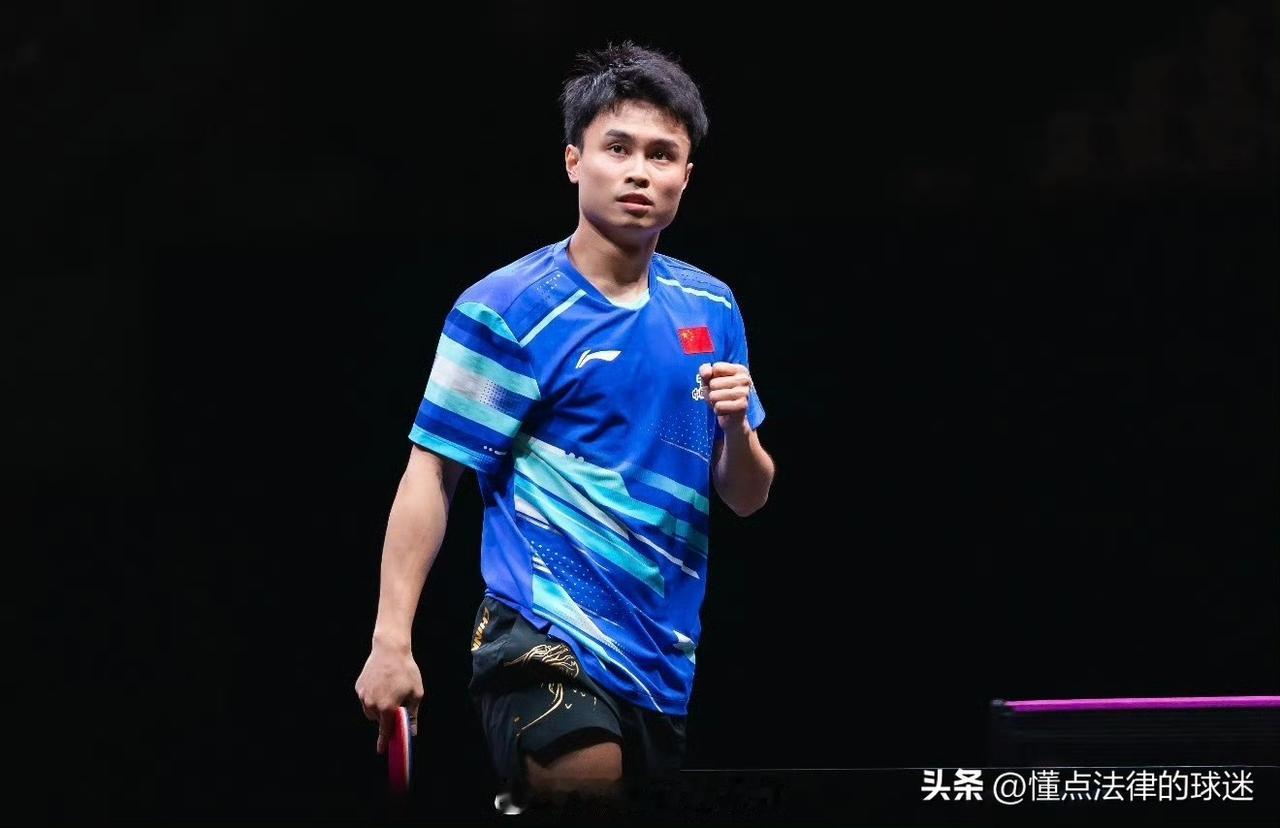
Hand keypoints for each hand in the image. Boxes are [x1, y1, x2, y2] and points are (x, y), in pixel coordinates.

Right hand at [354, 639, 423, 753]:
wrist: (390, 649)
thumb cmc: (406, 670)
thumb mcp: (416, 693)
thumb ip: (412, 715)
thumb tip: (411, 732)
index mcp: (387, 707)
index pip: (384, 730)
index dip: (383, 741)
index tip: (381, 751)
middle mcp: (372, 704)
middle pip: (378, 719)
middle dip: (386, 715)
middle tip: (396, 701)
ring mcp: (363, 696)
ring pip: (370, 710)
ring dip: (378, 706)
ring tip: (389, 688)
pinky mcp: (359, 687)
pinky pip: (365, 698)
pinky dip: (372, 695)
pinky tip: (381, 682)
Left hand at [698, 362, 752, 432]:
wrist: (731, 418)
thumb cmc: (720, 394)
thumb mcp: (709, 380)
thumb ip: (705, 370)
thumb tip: (707, 373)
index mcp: (739, 369)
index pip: (716, 368)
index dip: (711, 377)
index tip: (718, 383)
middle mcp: (745, 379)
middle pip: (713, 383)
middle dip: (711, 392)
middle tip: (720, 396)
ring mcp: (745, 392)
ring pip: (714, 395)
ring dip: (714, 402)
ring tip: (722, 403)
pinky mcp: (742, 405)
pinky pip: (718, 406)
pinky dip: (717, 410)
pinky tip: (725, 410)